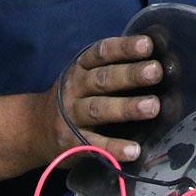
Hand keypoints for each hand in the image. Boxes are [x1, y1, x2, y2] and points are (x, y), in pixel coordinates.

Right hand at [42, 34, 162, 162]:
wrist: (35, 129)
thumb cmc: (75, 98)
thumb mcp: (86, 77)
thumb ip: (114, 69)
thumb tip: (160, 61)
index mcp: (81, 68)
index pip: (102, 53)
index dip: (124, 47)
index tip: (148, 44)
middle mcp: (74, 88)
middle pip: (103, 79)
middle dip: (130, 75)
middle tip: (155, 71)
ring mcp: (71, 116)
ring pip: (99, 109)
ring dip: (126, 108)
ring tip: (153, 107)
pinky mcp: (71, 142)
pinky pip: (94, 144)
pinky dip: (114, 148)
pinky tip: (134, 150)